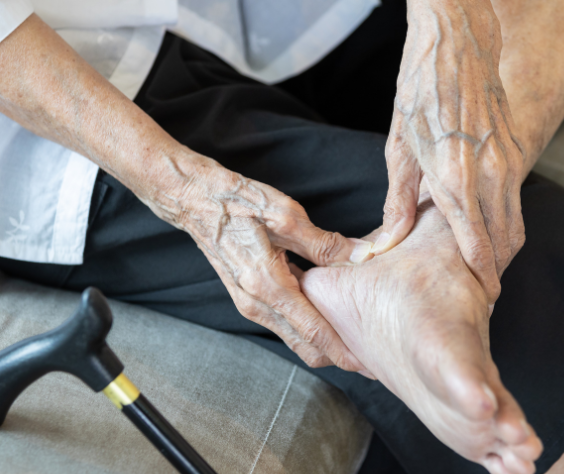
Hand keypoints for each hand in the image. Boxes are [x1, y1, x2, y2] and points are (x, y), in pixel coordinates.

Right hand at [144, 159, 373, 371]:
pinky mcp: (247, 297)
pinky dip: (306, 326)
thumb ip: (324, 243)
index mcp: (267, 285)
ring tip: (353, 337)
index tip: (365, 363)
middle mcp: (256, 303)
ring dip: (321, 342)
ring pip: (292, 336)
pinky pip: (282, 322)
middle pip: (303, 345)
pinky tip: (327, 314)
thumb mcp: (285, 215)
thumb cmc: (236, 202)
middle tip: (368, 357)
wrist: (194, 200)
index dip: (340, 350)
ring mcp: (249, 303)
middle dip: (335, 355)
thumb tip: (361, 255)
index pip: (311, 331)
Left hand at [374, 0, 530, 303]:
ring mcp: (510, 160)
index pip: (477, 247)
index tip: (478, 300)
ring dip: (504, 249)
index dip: (481, 279)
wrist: (455, 41)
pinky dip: (507, 219)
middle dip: (496, 271)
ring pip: (517, 222)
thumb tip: (386, 245)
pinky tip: (487, 228)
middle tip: (481, 294)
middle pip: (506, 242)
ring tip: (484, 269)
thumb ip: (398, 202)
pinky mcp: (517, 148)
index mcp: (455, 179)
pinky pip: (517, 196)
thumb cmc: (419, 89)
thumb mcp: (398, 147)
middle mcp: (490, 174)